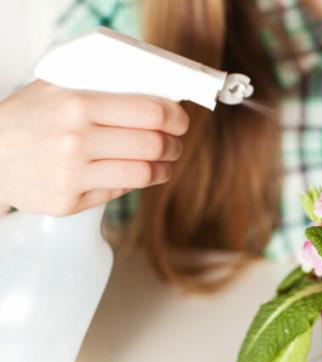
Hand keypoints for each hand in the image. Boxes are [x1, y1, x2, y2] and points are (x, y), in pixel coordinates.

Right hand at [0, 81, 188, 214]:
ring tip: (165, 163)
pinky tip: (132, 173)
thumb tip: (157, 96)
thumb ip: (102, 88)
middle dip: (173, 145)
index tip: (181, 121)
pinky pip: (119, 192)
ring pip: (143, 174)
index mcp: (76, 104)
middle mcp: (74, 140)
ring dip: (164, 168)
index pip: (150, 113)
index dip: (176, 118)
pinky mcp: (67, 202)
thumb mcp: (58, 88)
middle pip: (153, 145)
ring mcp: (70, 175)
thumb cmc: (29, 118)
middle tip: (175, 144)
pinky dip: (133, 182)